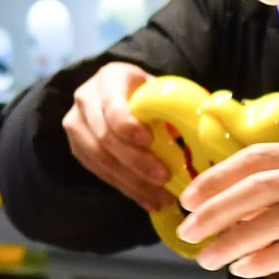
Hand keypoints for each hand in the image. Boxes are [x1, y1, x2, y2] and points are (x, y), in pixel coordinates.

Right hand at [64, 63, 174, 207]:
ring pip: (101, 159)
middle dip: (136, 161)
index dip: (128, 125)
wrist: (120, 96)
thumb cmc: (147, 95)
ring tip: (160, 197)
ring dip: (133, 182)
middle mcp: (86, 99)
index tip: (149, 140)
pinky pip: (101, 172)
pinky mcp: (78, 149)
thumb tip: (201, 135)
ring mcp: (77, 125)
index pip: (112, 105)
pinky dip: (126, 188)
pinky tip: (148, 200)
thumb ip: (173, 109)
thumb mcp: (160, 93)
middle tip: (164, 178)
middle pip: (105, 136)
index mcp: (110, 78)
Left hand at [176, 140, 278, 278]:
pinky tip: (244, 268)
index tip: (190, 196)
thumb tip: (236, 209)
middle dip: (216, 207)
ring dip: (231, 239)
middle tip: (186, 229)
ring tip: (206, 258)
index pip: (265, 156)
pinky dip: (265, 259)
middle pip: (264, 185)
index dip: (221, 174)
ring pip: (276, 218)